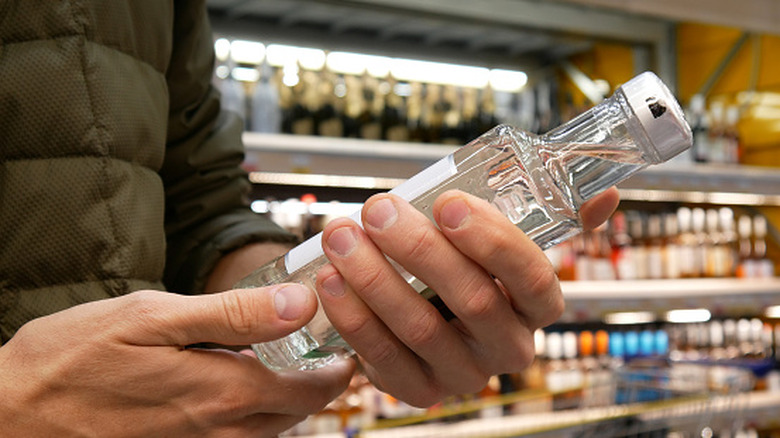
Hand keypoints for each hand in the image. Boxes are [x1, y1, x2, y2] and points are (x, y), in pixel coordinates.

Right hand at [0, 286, 353, 437]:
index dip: (338, 367)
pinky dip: (254, 410)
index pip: (311, 390)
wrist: (15, 413)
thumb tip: (298, 303)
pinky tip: (239, 379)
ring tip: (289, 357)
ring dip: (289, 396)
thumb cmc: (75, 358)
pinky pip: (237, 436)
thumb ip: (232, 315)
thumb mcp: (153, 316)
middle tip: (324, 345)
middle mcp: (220, 430)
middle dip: (320, 381)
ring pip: (270, 427)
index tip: (346, 341)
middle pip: (298, 413)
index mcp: (222, 393)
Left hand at [314, 188, 618, 406]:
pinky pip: (383, 360)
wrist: (428, 311)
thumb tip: (605, 194)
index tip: (448, 200)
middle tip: (378, 210)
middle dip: (419, 250)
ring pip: (420, 330)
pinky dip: (352, 318)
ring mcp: (463, 376)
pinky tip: (328, 282)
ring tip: (340, 237)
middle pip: (472, 301)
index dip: (491, 239)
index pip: (532, 276)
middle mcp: (508, 347)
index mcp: (537, 306)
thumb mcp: (504, 239)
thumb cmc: (464, 262)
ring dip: (373, 278)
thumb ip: (549, 216)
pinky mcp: (419, 393)